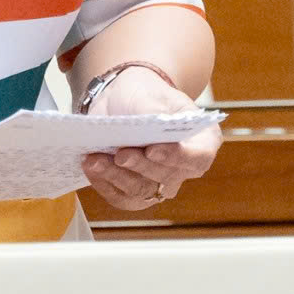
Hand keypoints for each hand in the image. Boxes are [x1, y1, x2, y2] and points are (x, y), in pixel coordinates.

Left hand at [76, 64, 219, 210]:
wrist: (122, 102)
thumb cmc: (144, 96)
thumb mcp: (151, 95)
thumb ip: (153, 112)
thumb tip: (150, 125)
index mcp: (202, 140)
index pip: (198, 158)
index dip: (177, 157)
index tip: (152, 149)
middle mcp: (184, 168)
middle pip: (167, 178)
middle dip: (139, 166)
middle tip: (119, 154)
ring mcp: (161, 184)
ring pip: (142, 192)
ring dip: (116, 177)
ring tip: (95, 160)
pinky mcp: (136, 192)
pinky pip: (122, 198)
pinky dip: (104, 184)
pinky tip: (91, 167)